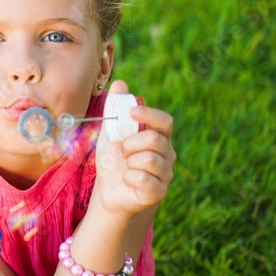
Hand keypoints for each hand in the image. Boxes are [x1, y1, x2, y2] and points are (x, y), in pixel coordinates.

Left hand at [93, 80, 176, 218]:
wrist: (108, 191)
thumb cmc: (113, 160)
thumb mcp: (110, 133)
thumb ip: (115, 110)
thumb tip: (120, 84)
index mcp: (158, 137)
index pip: (165, 121)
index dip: (149, 114)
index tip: (131, 113)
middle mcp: (167, 154)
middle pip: (155, 139)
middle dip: (131, 142)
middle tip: (119, 150)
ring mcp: (165, 174)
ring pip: (150, 159)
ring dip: (128, 161)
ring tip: (124, 165)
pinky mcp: (158, 191)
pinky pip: (145, 178)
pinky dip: (129, 177)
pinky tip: (126, 179)